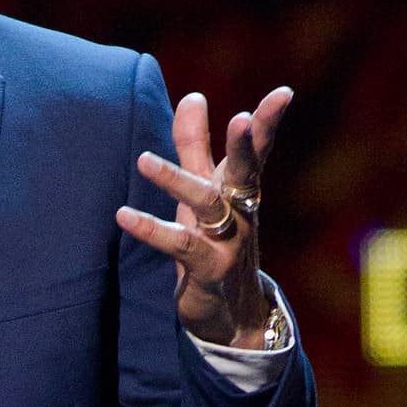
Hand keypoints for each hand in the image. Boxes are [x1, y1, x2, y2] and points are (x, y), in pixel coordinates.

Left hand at [115, 87, 291, 347]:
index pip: (256, 152)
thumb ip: (195, 145)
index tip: (284, 92)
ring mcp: (228, 242)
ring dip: (176, 181)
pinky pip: (179, 245)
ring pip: (206, 205)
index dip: (269, 123)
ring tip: (143, 160)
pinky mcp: (207, 269)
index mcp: (241, 190)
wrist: (230, 314)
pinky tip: (123, 215)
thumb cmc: (214, 241)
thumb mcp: (203, 191)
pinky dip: (150, 230)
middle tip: (241, 119)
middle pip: (244, 173)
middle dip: (244, 146)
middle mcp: (241, 212)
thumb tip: (193, 96)